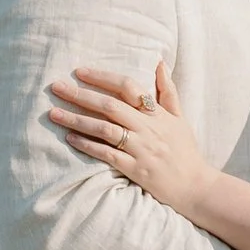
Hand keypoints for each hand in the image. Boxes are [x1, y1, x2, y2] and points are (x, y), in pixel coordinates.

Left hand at [46, 61, 209, 212]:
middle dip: (80, 95)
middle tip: (56, 87)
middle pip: (110, 106)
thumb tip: (159, 63)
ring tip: (53, 113)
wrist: (196, 186)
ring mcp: (141, 149)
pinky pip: (107, 154)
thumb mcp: (180, 118)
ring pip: (104, 129)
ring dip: (77, 119)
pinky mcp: (135, 169)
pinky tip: (70, 139)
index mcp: (157, 113)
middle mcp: (147, 128)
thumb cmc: (186, 151)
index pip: (128, 87)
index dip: (103, 78)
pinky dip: (87, 145)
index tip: (80, 72)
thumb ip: (168, 91)